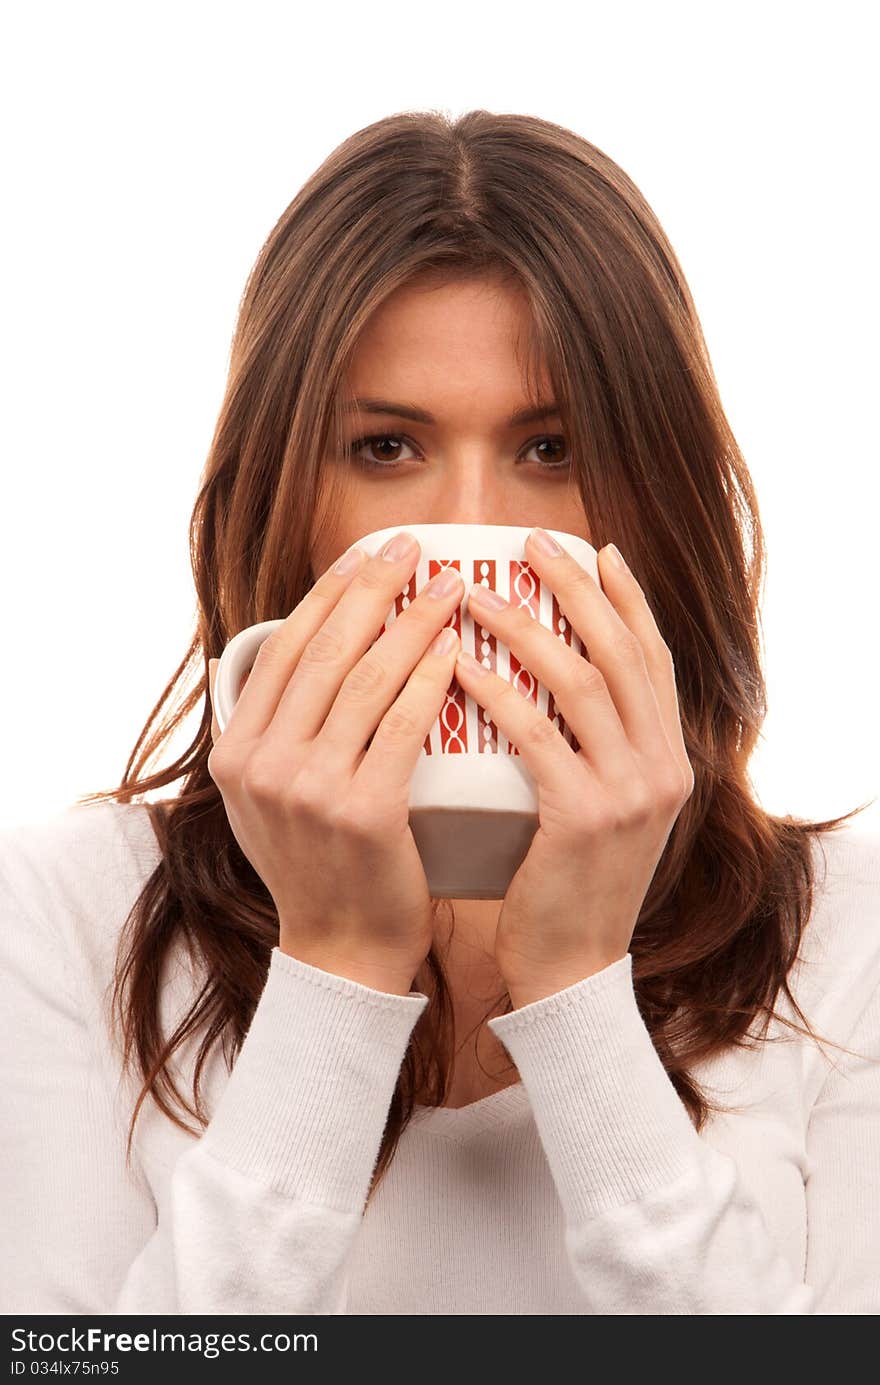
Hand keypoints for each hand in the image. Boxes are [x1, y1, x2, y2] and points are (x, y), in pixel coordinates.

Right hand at [206, 532, 463, 995]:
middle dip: (373, 589)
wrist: (343, 951)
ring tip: (452, 587)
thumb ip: (279, 733)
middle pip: (324, 652)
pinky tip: (456, 651)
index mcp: (235, 753)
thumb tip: (310, 652)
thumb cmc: (323, 867)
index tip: (365, 555)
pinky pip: (402, 727)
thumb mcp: (271, 800)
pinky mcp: (362, 813)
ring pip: (366, 680)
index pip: (283, 651)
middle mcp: (261, 765)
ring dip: (412, 622)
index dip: (327, 595)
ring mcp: (307, 790)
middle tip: (414, 546)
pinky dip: (429, 682)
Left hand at [453, 530, 693, 1008]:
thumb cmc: (569, 882)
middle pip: (623, 651)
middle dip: (576, 588)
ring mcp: (631, 791)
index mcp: (670, 756)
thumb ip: (595, 746)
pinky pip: (538, 735)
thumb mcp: (603, 806)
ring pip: (583, 682)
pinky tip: (459, 666)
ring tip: (477, 593)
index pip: (655, 656)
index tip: (597, 547)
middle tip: (530, 542)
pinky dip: (498, 693)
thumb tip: (548, 679)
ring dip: (528, 628)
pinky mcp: (586, 818)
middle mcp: (663, 766)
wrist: (572, 968)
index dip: (629, 597)